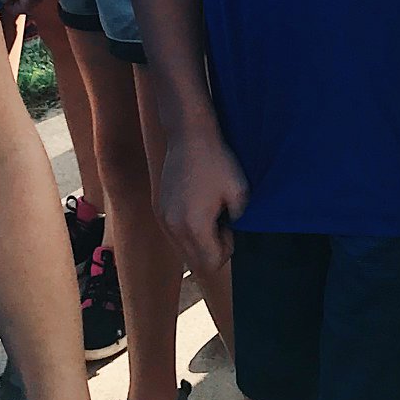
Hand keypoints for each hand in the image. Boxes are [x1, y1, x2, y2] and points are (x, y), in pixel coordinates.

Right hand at [160, 125, 248, 271]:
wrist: (189, 136)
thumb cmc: (216, 161)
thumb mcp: (240, 191)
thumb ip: (240, 219)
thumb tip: (233, 229)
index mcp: (194, 226)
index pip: (211, 262)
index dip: (226, 249)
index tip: (230, 227)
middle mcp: (174, 227)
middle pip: (196, 261)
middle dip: (212, 248)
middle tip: (222, 222)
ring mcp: (163, 219)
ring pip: (183, 249)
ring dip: (198, 241)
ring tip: (209, 214)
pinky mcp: (158, 210)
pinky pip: (174, 234)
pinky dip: (186, 231)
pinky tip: (196, 208)